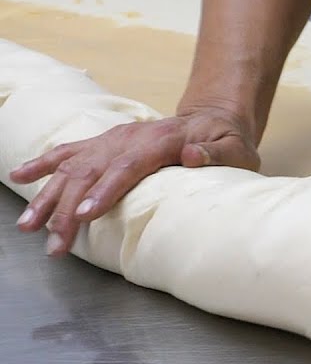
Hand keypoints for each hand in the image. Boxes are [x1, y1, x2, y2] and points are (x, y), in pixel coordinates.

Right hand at [10, 106, 259, 255]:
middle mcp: (128, 139)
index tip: (84, 215)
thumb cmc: (226, 141)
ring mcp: (112, 139)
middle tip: (55, 245)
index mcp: (159, 142)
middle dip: (68, 211)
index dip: (104, 191)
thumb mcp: (235, 149)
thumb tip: (192, 156)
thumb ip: (217, 154)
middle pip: (91, 174)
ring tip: (28, 226)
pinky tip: (17, 177)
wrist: (212, 118)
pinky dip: (41, 163)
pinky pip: (67, 152)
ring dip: (47, 197)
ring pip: (72, 167)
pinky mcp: (103, 142)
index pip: (127, 168)